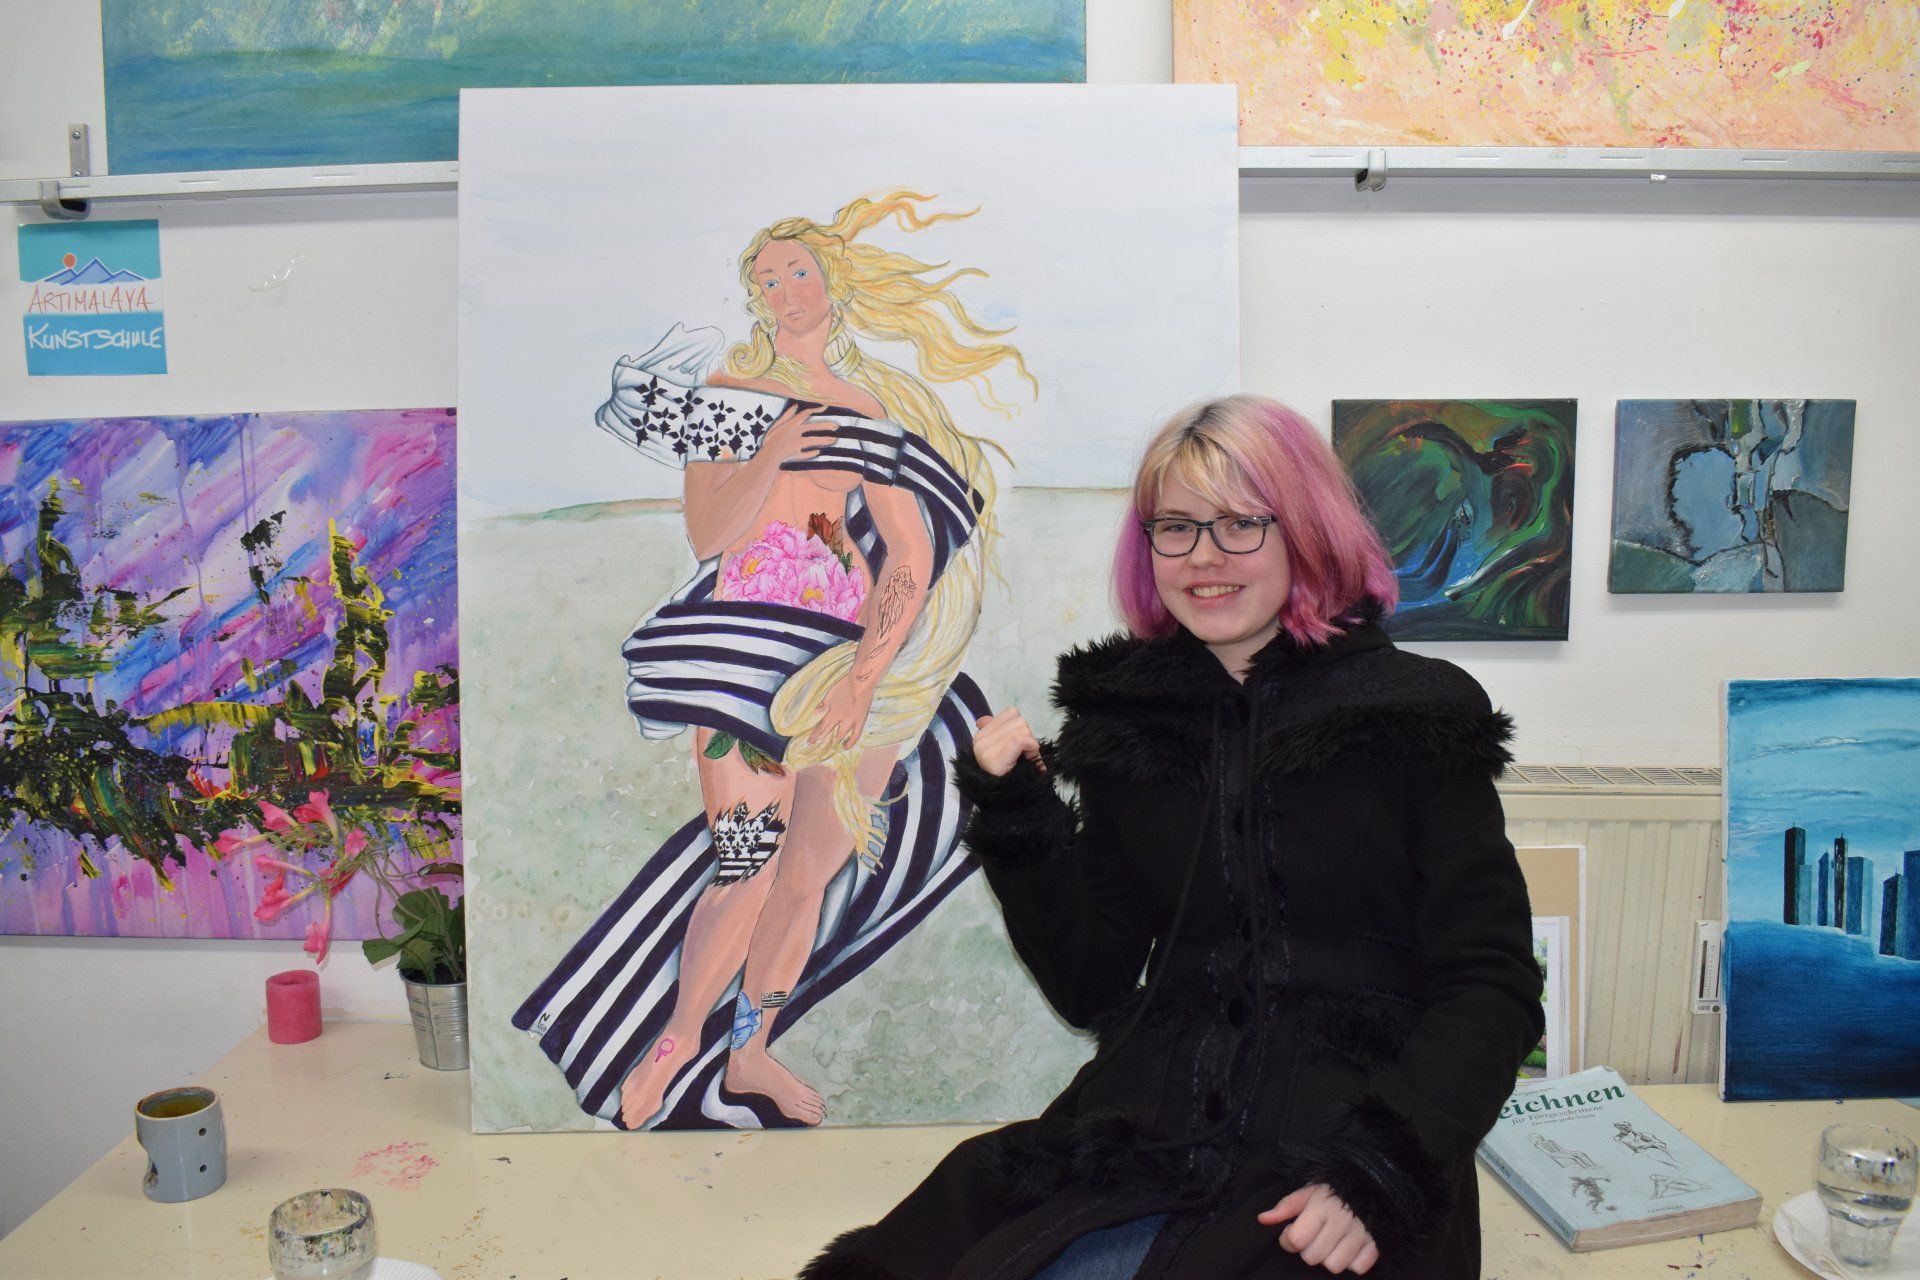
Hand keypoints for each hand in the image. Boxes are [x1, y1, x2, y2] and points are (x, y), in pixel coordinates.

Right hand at [753, 403, 829, 467]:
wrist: (766, 455)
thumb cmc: (770, 439)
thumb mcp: (777, 424)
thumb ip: (786, 416)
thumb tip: (795, 406)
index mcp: (791, 424)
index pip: (806, 413)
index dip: (816, 409)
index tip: (826, 406)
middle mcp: (796, 432)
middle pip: (814, 426)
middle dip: (826, 425)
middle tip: (836, 426)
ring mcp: (797, 443)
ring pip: (814, 440)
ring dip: (824, 440)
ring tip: (834, 439)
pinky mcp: (796, 453)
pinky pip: (805, 454)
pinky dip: (811, 453)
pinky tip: (818, 452)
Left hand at [809, 673, 875, 750]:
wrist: (862, 682)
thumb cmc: (845, 685)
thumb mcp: (831, 693)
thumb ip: (823, 705)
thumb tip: (814, 713)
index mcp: (832, 711)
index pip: (821, 726)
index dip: (815, 734)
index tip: (809, 741)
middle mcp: (840, 719)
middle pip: (828, 731)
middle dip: (820, 738)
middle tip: (813, 745)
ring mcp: (851, 721)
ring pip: (840, 735)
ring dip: (833, 741)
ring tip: (828, 747)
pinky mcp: (860, 721)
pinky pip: (856, 735)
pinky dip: (850, 742)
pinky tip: (845, 747)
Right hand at [971, 709, 1045, 777]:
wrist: (1003, 802)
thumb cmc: (1006, 775)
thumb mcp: (998, 752)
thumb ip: (993, 733)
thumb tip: (981, 720)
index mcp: (981, 736)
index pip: (1011, 713)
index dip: (1022, 727)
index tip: (1021, 745)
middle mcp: (980, 740)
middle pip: (1019, 721)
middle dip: (1028, 736)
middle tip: (1025, 754)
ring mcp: (986, 749)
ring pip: (1022, 729)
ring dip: (1031, 743)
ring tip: (1025, 758)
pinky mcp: (995, 758)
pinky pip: (1021, 740)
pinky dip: (1031, 747)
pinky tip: (1028, 758)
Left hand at [1257, 1185, 1378, 1274]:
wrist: (1373, 1181)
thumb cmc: (1336, 1188)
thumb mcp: (1309, 1190)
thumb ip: (1286, 1206)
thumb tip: (1263, 1219)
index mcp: (1321, 1206)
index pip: (1295, 1239)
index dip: (1287, 1239)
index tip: (1290, 1232)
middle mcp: (1341, 1221)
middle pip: (1312, 1257)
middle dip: (1307, 1249)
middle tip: (1313, 1236)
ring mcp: (1360, 1234)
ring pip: (1333, 1266)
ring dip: (1328, 1257)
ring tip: (1330, 1242)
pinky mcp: (1376, 1243)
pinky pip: (1358, 1267)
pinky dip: (1352, 1261)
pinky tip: (1348, 1246)